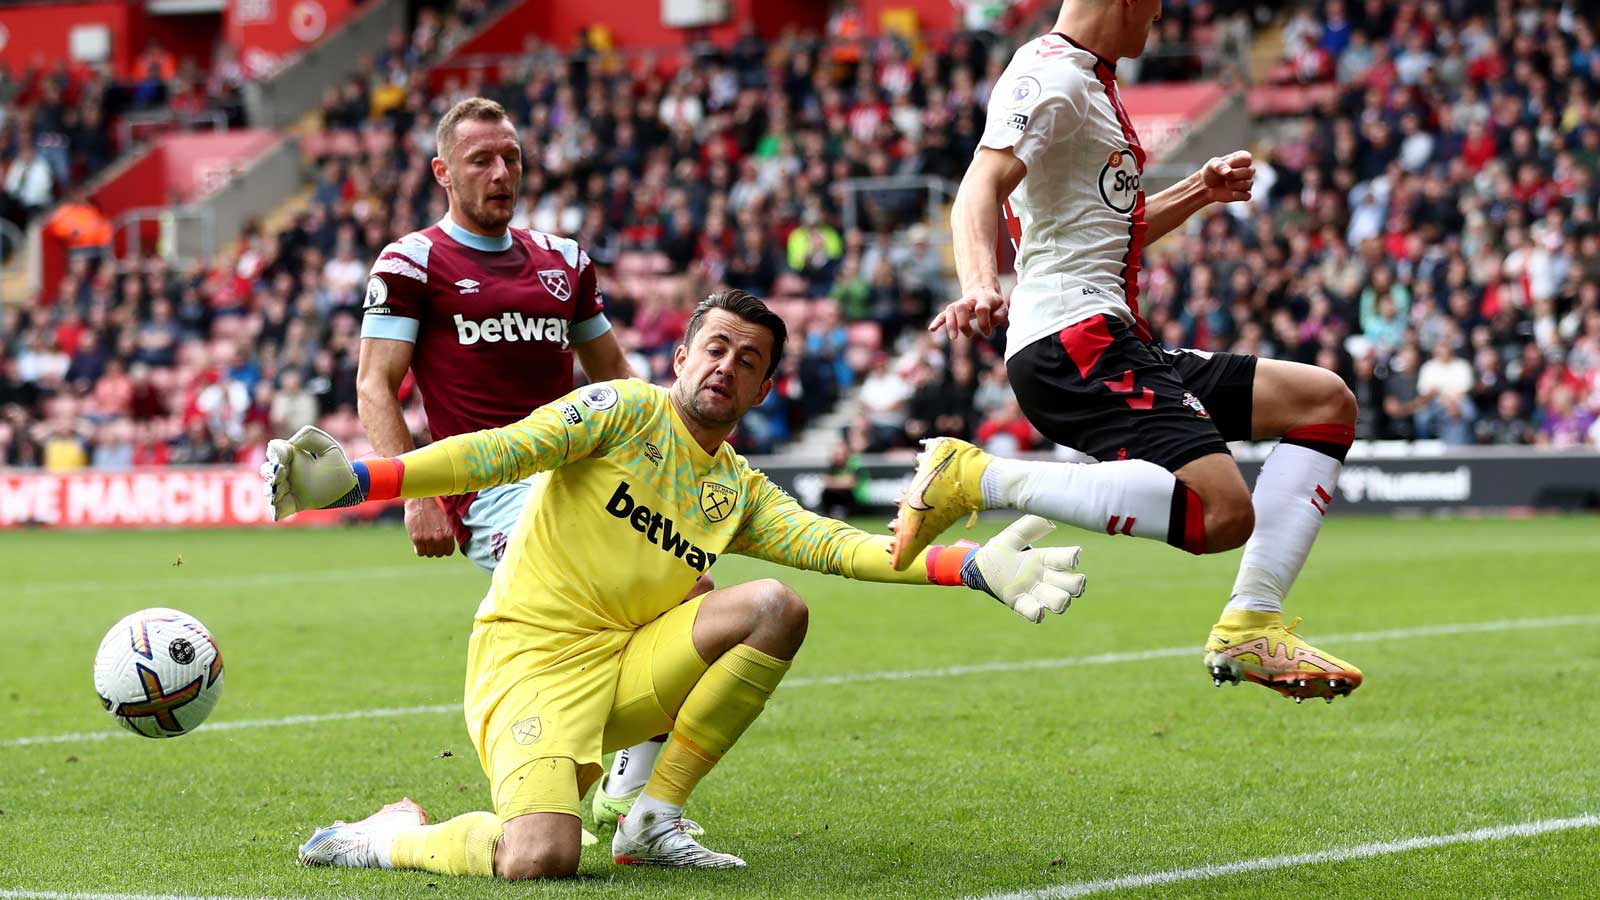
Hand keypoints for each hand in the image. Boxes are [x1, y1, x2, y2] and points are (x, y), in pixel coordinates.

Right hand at [259, 426, 362, 521]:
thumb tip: (290, 442)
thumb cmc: (338, 465)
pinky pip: (279, 509)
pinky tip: (277, 510)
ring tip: (277, 490)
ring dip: (270, 490)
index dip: (275, 456)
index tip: (281, 461)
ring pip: (269, 490)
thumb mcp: (329, 446)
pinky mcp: (292, 504)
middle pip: (267, 471)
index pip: (275, 452)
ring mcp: (287, 489)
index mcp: (290, 456)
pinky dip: (276, 510)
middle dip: (270, 473)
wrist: (349, 486)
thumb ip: (311, 437)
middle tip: (279, 474)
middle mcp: (285, 472)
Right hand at [405, 498, 454, 556]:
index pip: (449, 552)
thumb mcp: (446, 521)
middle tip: (430, 542)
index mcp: (449, 533)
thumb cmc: (433, 509)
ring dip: (426, 549)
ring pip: (429, 554)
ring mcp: (428, 539)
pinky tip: (418, 542)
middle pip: (439, 554)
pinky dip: (418, 549)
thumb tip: (446, 545)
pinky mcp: (417, 539)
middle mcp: (440, 538)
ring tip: (424, 540)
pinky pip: (420, 553)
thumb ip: (447, 534)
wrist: (420, 501)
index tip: (439, 545)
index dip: (443, 549)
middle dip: (435, 549)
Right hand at [930, 285, 1007, 338]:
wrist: (982, 291)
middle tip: (970, 335)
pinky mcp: (953, 310)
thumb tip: (992, 324)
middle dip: (963, 323)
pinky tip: (932, 329)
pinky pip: (943, 314)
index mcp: (984, 299)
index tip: (987, 333)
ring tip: (954, 337)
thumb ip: (1001, 316)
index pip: (981, 309)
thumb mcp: (1003, 308)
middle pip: (961, 307)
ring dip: (951, 324)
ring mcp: (960, 304)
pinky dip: (938, 321)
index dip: (984, 323)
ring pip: (951, 310)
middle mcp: (970, 300)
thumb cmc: (993, 304)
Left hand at [965, 515, 1086, 622]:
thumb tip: (1051, 522)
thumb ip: (1029, 527)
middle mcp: (1042, 577)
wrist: (977, 566)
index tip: (1074, 557)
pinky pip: (1031, 612)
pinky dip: (1037, 613)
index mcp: (1043, 558)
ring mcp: (1031, 591)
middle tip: (1075, 584)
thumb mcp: (1012, 536)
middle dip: (1075, 585)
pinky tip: (1039, 610)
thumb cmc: (1000, 551)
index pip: (1064, 558)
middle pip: (1071, 584)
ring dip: (1060, 601)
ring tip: (1062, 601)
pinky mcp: (1017, 603)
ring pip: (1057, 601)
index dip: (1071, 558)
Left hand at [1200, 150, 1253, 203]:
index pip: (1247, 159)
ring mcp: (1248, 182)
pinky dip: (1237, 195)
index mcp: (1243, 158)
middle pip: (1249, 172)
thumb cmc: (1212, 171)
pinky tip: (1230, 193)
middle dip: (1235, 175)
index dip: (1235, 163)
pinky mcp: (1245, 194)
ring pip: (1248, 184)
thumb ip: (1219, 166)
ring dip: (1234, 185)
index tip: (1226, 164)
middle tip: (1225, 176)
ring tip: (1226, 183)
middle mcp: (1248, 169)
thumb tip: (1229, 172)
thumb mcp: (1212, 165)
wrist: (1208, 186)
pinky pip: (1247, 196)